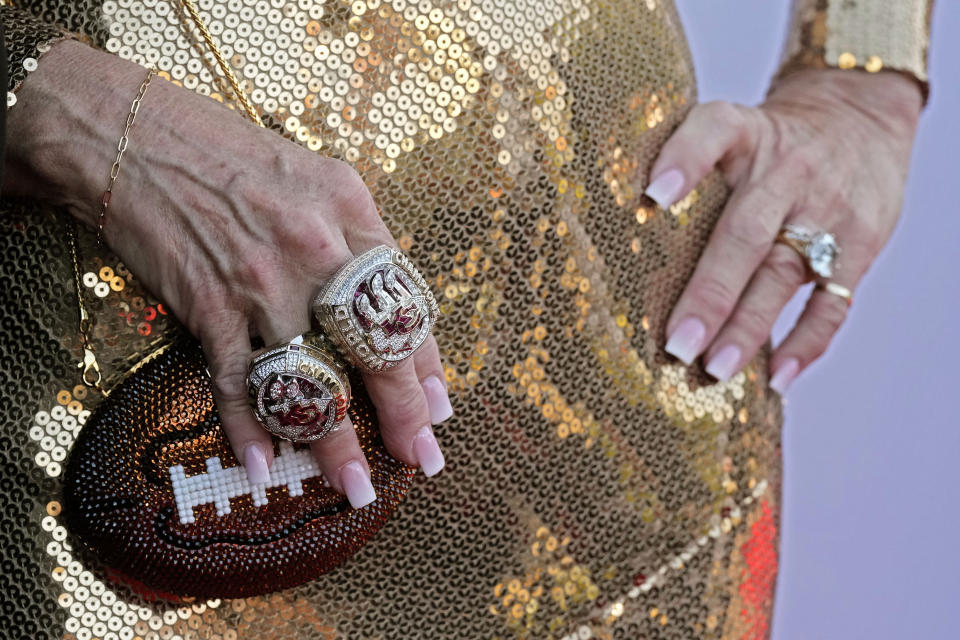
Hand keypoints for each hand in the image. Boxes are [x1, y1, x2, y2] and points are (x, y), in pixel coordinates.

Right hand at [5, 41, 452, 505]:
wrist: (135, 138)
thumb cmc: (231, 154)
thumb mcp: (316, 177)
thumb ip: (356, 237)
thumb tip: (385, 310)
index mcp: (351, 209)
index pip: (406, 299)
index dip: (426, 362)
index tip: (440, 408)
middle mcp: (316, 248)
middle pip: (373, 346)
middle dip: (404, 413)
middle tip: (424, 459)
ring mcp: (262, 281)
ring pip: (310, 376)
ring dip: (334, 442)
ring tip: (356, 487)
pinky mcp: (209, 304)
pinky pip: (238, 381)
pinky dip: (249, 430)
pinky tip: (266, 469)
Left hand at [644, 68, 922, 392]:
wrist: (858, 119)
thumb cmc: (766, 143)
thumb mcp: (730, 128)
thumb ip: (683, 163)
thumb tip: (618, 223)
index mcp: (743, 133)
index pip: (714, 131)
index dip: (684, 160)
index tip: (652, 197)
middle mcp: (784, 170)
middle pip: (745, 234)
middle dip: (710, 293)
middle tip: (677, 344)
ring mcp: (825, 210)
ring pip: (783, 275)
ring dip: (748, 328)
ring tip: (714, 370)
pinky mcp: (860, 244)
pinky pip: (833, 301)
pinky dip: (805, 343)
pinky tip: (776, 377)